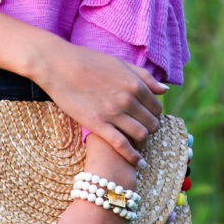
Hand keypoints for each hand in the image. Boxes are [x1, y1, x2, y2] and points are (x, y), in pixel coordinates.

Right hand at [32, 39, 165, 167]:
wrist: (58, 65)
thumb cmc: (87, 61)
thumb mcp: (119, 63)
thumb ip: (144, 76)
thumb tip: (165, 90)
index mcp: (134, 83)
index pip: (157, 107)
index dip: (154, 114)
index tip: (147, 117)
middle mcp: (127, 99)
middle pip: (152, 122)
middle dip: (150, 127)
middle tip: (141, 128)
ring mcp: (113, 113)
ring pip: (141, 135)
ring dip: (142, 140)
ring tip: (136, 141)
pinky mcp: (97, 124)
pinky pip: (122, 145)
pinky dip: (133, 156)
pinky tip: (138, 162)